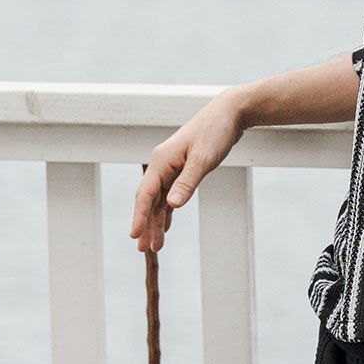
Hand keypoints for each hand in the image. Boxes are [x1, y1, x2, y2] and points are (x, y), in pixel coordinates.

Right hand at [130, 93, 244, 252]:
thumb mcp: (203, 160)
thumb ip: (187, 183)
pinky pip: (170, 195)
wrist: (228, 114)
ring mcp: (171, 167)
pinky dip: (168, 211)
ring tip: (156, 246)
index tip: (134, 236)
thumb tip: (172, 205)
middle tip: (142, 249)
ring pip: (160, 200)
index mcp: (162, 161)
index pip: (145, 194)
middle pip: (149, 200)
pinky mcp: (182, 169)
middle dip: (145, 224)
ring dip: (157, 222)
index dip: (139, 216)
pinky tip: (166, 227)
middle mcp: (162, 164)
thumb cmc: (215, 133)